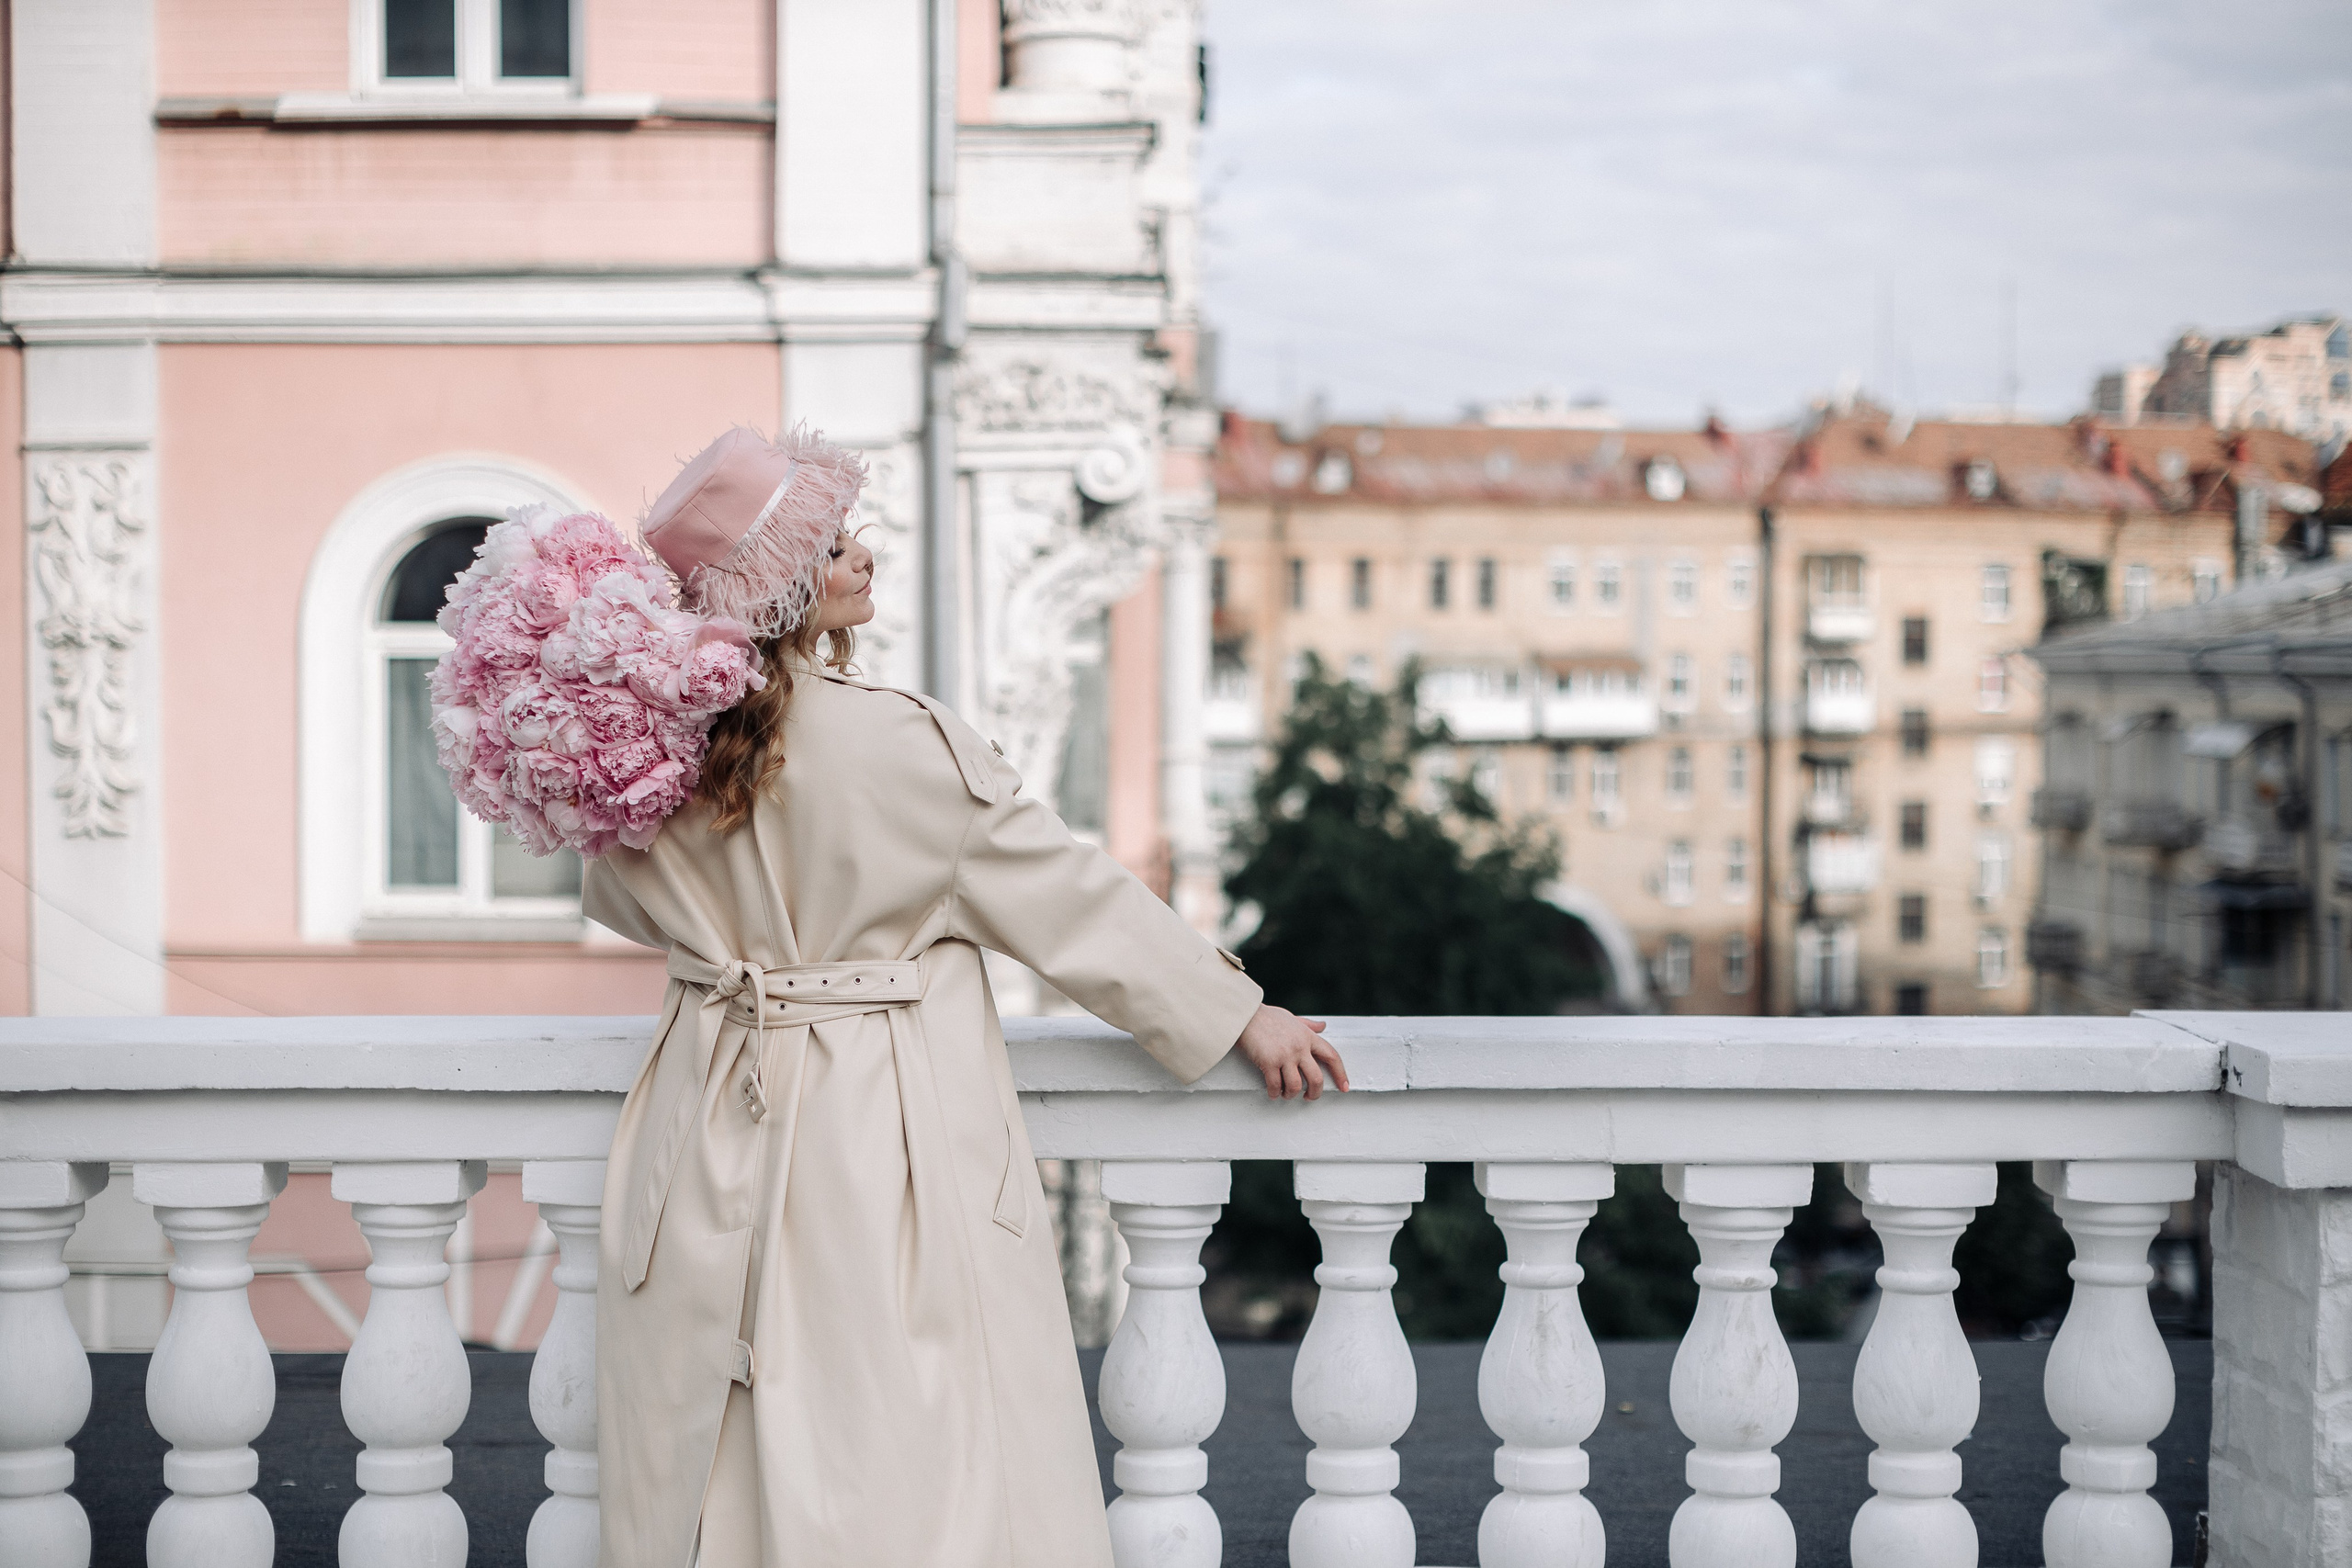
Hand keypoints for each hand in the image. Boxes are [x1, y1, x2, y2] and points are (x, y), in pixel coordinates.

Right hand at [1234, 1004, 1348, 1100]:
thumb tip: (1322, 1026)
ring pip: (1296, 1086)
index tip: (1344, 1086)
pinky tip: (1273, 1093)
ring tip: (1286, 1094)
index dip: (1340, 1074)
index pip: (1332, 1056)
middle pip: (1316, 1078)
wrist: (1245, 1014)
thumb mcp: (1292, 1018)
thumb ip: (1308, 1025)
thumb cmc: (1266, 1016)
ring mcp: (1285, 1055)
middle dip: (1315, 1093)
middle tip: (1309, 1097)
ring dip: (1291, 1095)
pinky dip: (1274, 1093)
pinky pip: (1275, 1086)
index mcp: (1308, 1036)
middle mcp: (1300, 1047)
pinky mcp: (1268, 1062)